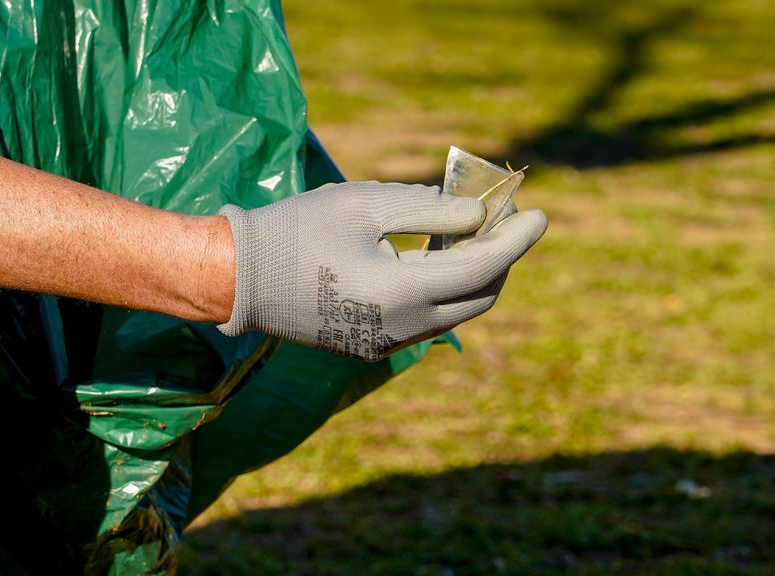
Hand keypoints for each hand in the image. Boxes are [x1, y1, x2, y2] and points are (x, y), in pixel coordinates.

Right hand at [218, 181, 546, 360]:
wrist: (235, 279)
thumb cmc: (296, 230)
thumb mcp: (364, 204)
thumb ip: (429, 209)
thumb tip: (478, 216)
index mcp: (403, 293)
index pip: (484, 267)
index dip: (517, 239)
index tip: (539, 212)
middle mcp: (402, 329)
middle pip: (480, 296)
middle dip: (502, 256)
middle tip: (507, 217)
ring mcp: (386, 343)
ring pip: (456, 311)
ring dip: (473, 273)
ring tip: (473, 228)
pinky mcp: (371, 344)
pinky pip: (428, 318)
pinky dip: (445, 287)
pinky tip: (437, 252)